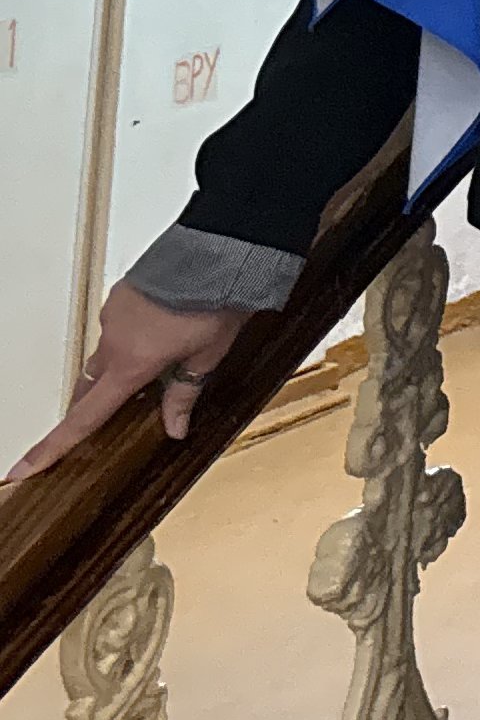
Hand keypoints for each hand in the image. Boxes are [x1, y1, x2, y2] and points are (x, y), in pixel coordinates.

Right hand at [8, 285, 248, 484]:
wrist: (217, 250)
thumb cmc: (216, 301)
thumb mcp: (208, 355)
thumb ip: (185, 393)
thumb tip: (175, 428)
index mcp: (129, 364)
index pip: (84, 418)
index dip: (52, 447)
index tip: (22, 469)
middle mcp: (113, 341)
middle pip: (89, 387)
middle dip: (91, 405)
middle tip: (103, 418)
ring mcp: (113, 315)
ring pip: (105, 353)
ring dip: (120, 363)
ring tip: (154, 361)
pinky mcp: (120, 294)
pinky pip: (117, 324)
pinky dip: (130, 334)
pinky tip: (158, 329)